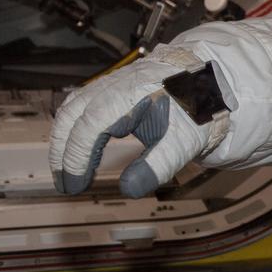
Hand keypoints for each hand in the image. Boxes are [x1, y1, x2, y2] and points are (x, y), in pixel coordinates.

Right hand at [49, 48, 222, 196]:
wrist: (209, 81)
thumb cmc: (196, 109)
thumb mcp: (184, 142)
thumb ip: (157, 165)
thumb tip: (129, 190)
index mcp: (130, 95)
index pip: (89, 126)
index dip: (76, 158)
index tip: (75, 185)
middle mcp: (114, 84)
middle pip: (71, 116)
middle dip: (62, 152)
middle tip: (65, 184)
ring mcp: (110, 82)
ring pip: (71, 108)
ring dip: (64, 139)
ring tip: (67, 171)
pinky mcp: (111, 86)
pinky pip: (81, 104)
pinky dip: (73, 127)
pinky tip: (81, 149)